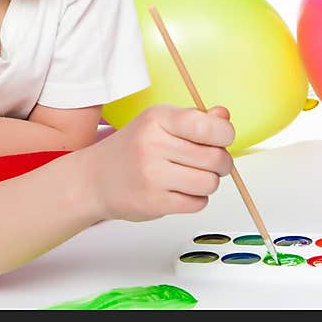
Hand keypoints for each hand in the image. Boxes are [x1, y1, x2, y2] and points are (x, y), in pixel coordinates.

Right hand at [82, 104, 234, 221]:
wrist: (96, 179)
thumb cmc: (133, 148)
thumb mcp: (160, 123)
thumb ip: (195, 119)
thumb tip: (224, 117)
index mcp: (157, 118)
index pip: (209, 127)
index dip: (225, 135)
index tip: (220, 139)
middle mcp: (153, 144)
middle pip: (215, 158)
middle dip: (221, 163)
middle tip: (209, 162)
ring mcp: (152, 175)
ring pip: (210, 183)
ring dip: (208, 182)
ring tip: (191, 177)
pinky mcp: (154, 202)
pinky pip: (197, 203)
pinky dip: (196, 199)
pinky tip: (180, 191)